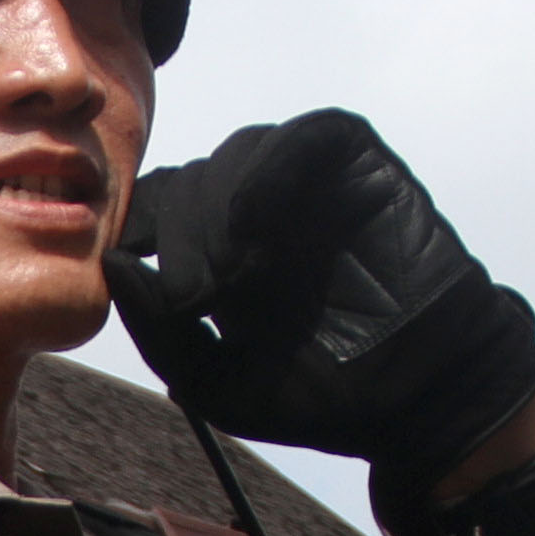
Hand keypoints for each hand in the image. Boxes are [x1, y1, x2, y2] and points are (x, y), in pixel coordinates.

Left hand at [106, 112, 534, 482]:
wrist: (422, 399)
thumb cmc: (325, 398)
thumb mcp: (221, 385)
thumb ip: (160, 334)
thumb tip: (112, 265)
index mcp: (222, 254)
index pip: (161, 207)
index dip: (141, 226)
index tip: (131, 265)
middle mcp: (261, 212)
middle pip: (193, 179)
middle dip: (178, 233)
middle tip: (192, 295)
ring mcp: (312, 185)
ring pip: (242, 152)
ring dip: (220, 206)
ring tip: (230, 273)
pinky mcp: (362, 168)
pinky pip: (312, 136)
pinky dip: (277, 163)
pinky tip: (258, 216)